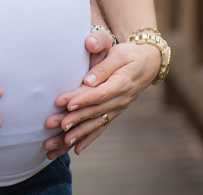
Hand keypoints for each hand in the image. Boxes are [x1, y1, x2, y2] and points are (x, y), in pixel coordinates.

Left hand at [43, 40, 158, 159]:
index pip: (99, 94)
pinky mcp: (113, 113)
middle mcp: (120, 100)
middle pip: (95, 111)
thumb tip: (87, 80)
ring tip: (60, 141)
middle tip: (55, 124)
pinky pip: (100, 127)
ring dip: (77, 133)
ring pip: (95, 123)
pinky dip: (88, 139)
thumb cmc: (130, 54)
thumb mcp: (119, 53)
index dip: (83, 100)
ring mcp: (117, 109)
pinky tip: (75, 149)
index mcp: (121, 83)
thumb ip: (103, 66)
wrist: (148, 64)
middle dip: (74, 119)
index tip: (66, 104)